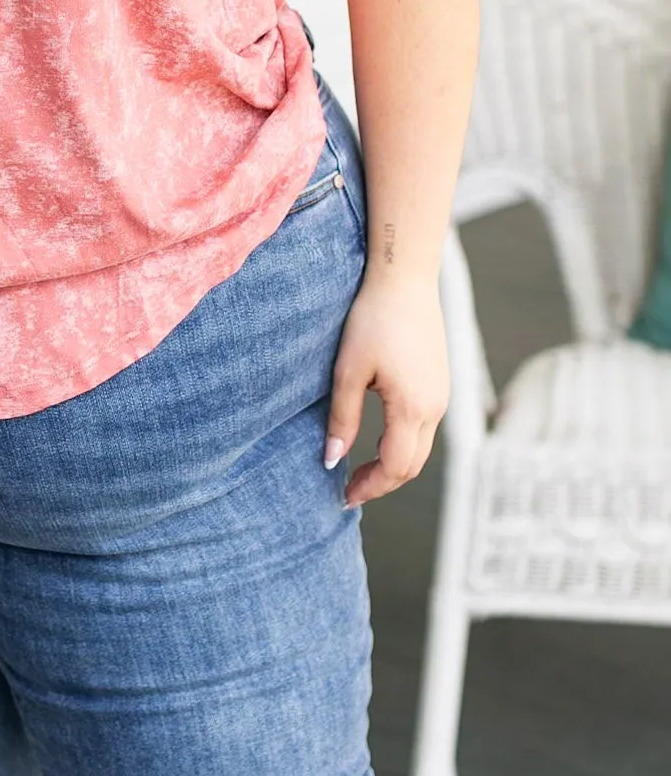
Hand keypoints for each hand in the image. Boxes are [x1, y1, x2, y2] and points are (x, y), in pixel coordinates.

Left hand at [325, 267, 448, 505]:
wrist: (404, 278)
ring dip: (394, 463)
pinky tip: (381, 436)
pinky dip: (404, 442)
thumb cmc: (372, 319)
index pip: (395, 467)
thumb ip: (342, 419)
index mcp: (413, 407)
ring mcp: (442, 394)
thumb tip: (332, 460)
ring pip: (421, 446)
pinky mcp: (440, 381)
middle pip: (412, 464)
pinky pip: (426, 426)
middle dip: (383, 482)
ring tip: (362, 467)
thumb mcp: (348, 371)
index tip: (345, 496)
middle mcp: (435, 407)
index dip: (370, 487)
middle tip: (351, 489)